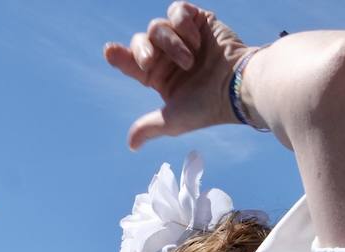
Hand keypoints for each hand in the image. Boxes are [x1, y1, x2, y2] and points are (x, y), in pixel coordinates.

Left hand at [104, 2, 248, 148]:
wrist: (235, 86)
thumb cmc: (206, 108)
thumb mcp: (171, 121)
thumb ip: (148, 128)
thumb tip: (131, 146)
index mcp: (160, 77)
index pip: (133, 63)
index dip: (119, 57)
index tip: (109, 52)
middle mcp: (169, 56)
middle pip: (141, 41)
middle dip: (141, 50)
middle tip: (150, 62)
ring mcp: (184, 37)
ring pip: (157, 27)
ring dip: (169, 43)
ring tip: (189, 59)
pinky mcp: (199, 21)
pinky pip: (177, 10)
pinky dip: (181, 23)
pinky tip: (196, 39)